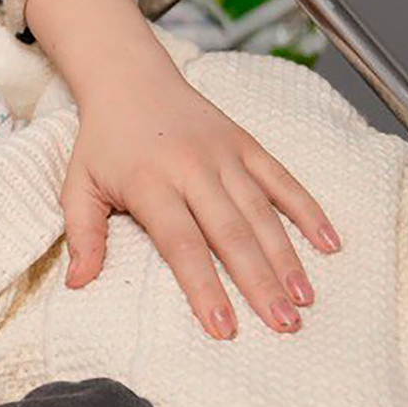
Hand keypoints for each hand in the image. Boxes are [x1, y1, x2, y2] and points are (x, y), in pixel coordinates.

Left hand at [60, 67, 340, 337]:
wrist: (129, 80)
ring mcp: (224, 155)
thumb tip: (77, 283)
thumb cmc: (103, 142)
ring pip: (262, 212)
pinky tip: (330, 243)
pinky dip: (308, 210)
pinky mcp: (246, 144)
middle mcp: (192, 169)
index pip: (181, 244)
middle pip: (231, 233)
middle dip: (259, 282)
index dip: (204, 286)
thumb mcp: (78, 185)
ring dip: (287, 257)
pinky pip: (283, 179)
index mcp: (150, 183)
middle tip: (283, 324)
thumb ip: (82, 235)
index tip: (222, 326)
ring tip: (304, 299)